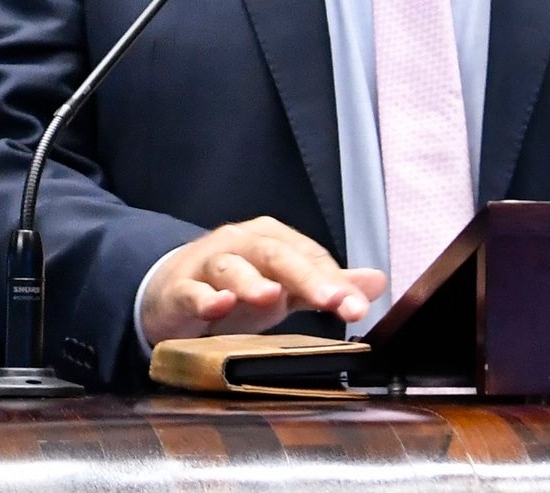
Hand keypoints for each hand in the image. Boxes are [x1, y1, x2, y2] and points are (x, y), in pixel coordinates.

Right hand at [140, 216, 387, 347]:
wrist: (172, 291)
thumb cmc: (236, 287)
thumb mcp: (286, 286)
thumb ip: (327, 284)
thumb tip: (377, 281)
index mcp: (273, 240)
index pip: (310, 258)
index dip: (335, 283)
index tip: (358, 309)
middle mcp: (242, 244)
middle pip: (276, 254)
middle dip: (305, 276)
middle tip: (330, 299)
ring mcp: (208, 264)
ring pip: (231, 268)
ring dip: (251, 281)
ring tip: (271, 296)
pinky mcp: (179, 290)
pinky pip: (190, 292)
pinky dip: (203, 297)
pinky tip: (217, 305)